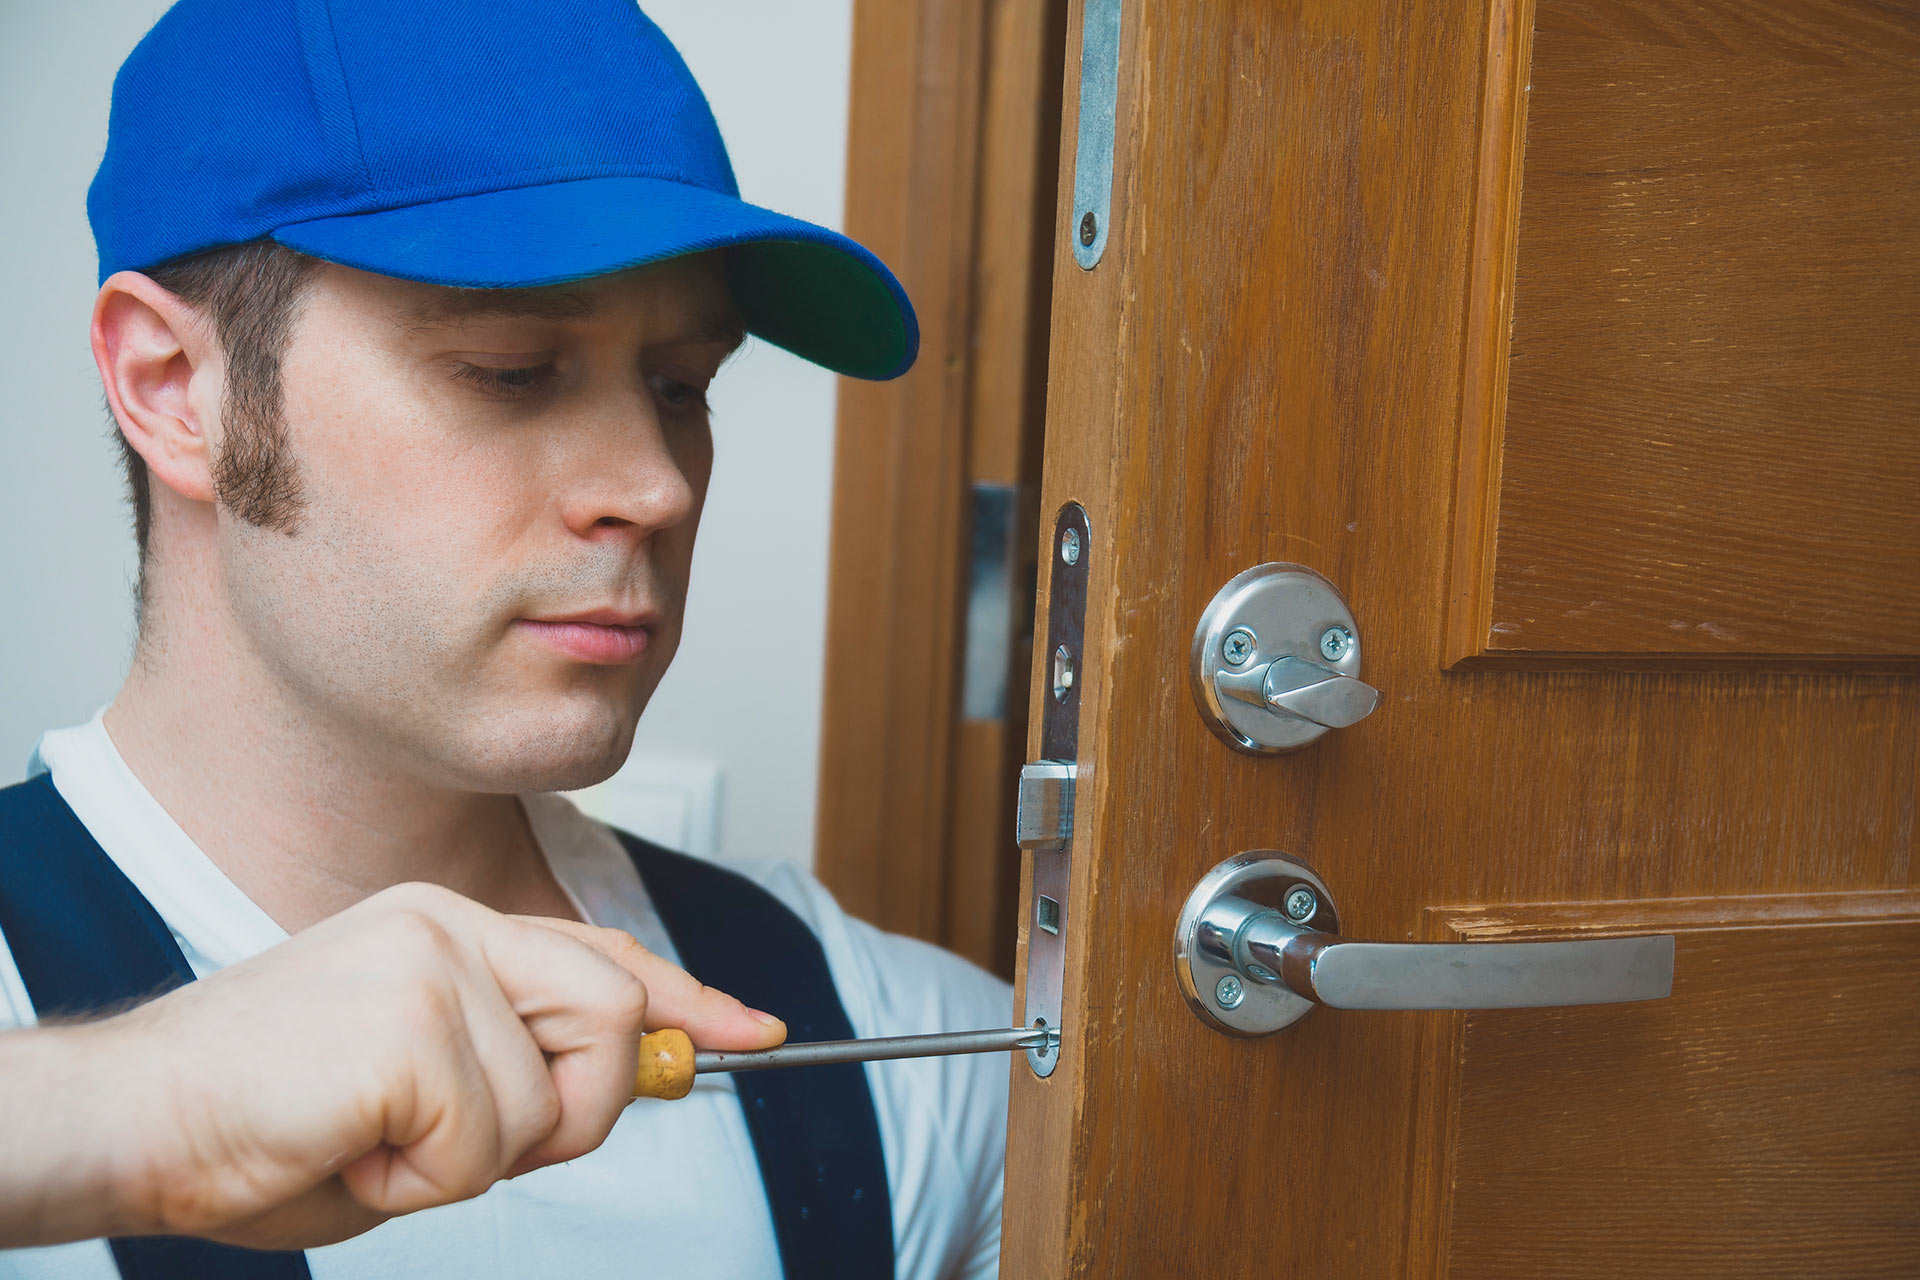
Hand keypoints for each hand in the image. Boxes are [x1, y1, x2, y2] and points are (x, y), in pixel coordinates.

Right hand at [0, 882, 783, 1249]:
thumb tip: (645, 1069)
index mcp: (447, 927)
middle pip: (613, 1014)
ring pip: (557, 1091)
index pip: (601, 952)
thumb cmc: (263, 1119)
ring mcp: (431, 962)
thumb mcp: (419, 1090)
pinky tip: (351, 1153)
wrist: (128, 1119)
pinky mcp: (409, 1021)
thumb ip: (521, 1069)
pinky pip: (485, 1140)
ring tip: (380, 1145)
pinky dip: (423, 1183)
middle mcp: (448, 923)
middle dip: (573, 1112)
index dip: (685, 999)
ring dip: (478, 1159)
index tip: (749, 1030)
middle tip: (457, 1148)